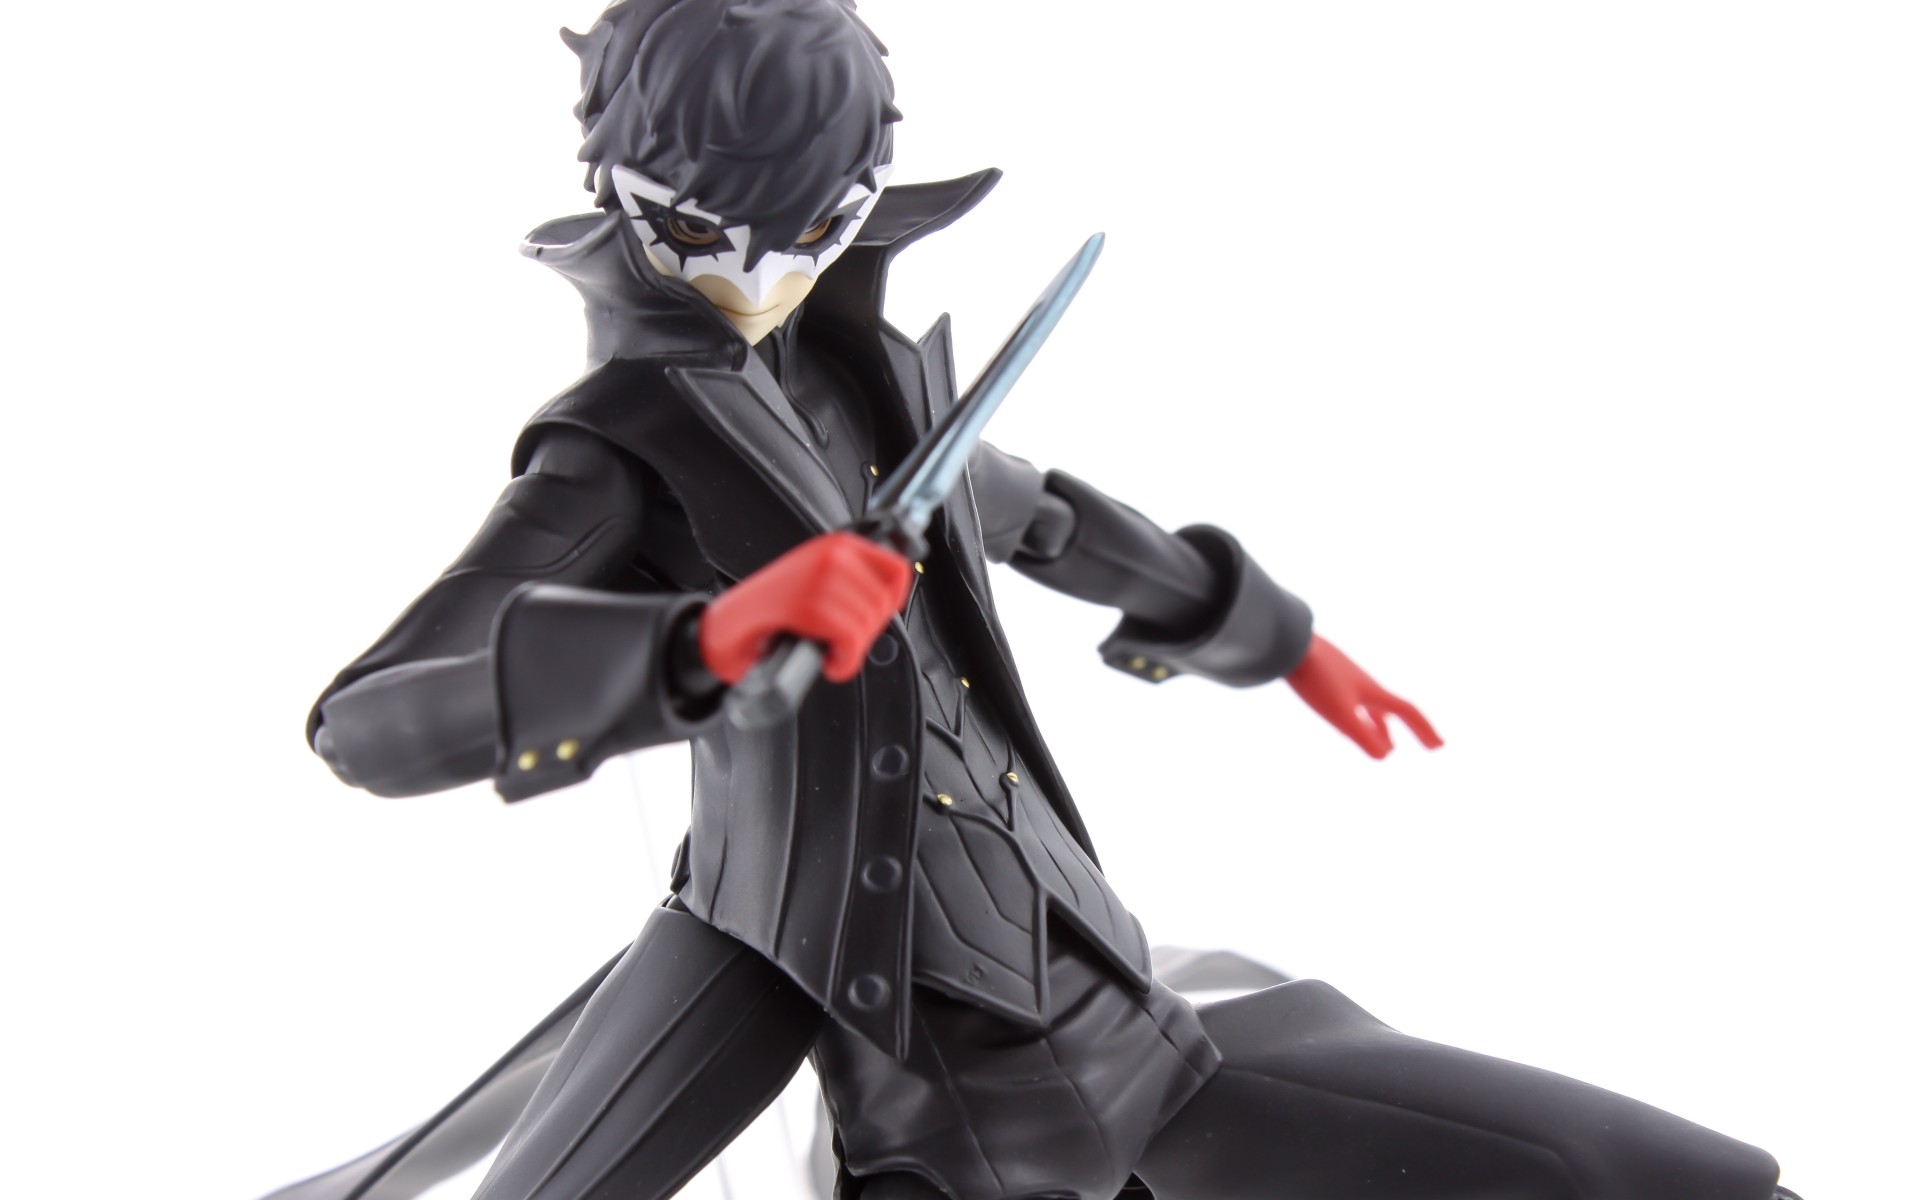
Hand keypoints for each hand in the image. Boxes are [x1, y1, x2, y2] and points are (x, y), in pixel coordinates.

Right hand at [699, 531, 914, 684]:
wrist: (730, 625)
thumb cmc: (771, 609)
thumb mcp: (819, 581)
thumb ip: (854, 581)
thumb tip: (890, 597)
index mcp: (836, 544)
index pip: (896, 568)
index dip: (892, 600)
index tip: (876, 615)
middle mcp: (832, 556)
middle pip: (883, 605)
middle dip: (865, 631)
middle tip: (838, 638)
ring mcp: (820, 578)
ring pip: (867, 625)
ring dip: (850, 649)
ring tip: (828, 648)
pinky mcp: (809, 606)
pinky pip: (851, 642)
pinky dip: (843, 662)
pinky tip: (829, 661)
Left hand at [1286, 634, 1442, 758]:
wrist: (1289, 642)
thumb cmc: (1315, 678)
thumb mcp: (1339, 713)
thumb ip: (1363, 734)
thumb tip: (1386, 756)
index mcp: (1372, 692)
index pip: (1407, 712)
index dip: (1424, 730)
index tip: (1438, 747)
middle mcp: (1364, 685)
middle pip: (1393, 711)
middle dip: (1410, 730)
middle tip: (1427, 744)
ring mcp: (1345, 679)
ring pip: (1372, 708)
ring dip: (1383, 727)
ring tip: (1386, 743)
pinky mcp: (1327, 676)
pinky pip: (1351, 701)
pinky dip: (1359, 717)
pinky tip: (1346, 721)